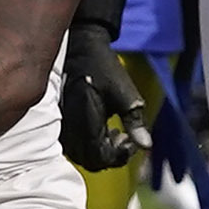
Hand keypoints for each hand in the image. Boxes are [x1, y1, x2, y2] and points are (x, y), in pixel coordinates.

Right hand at [59, 23, 149, 172]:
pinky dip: (91, 143)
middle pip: (90, 162)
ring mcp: (62, 126)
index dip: (119, 157)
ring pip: (82, 155)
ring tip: (116, 133)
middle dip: (111, 156)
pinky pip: (75, 144)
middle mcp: (69, 129)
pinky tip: (103, 128)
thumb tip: (146, 146)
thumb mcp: (125, 92)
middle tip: (126, 139)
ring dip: (101, 151)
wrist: (79, 46)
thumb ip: (134, 121)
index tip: (131, 142)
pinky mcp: (61, 121)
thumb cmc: (102, 67)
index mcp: (85, 123)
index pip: (100, 159)